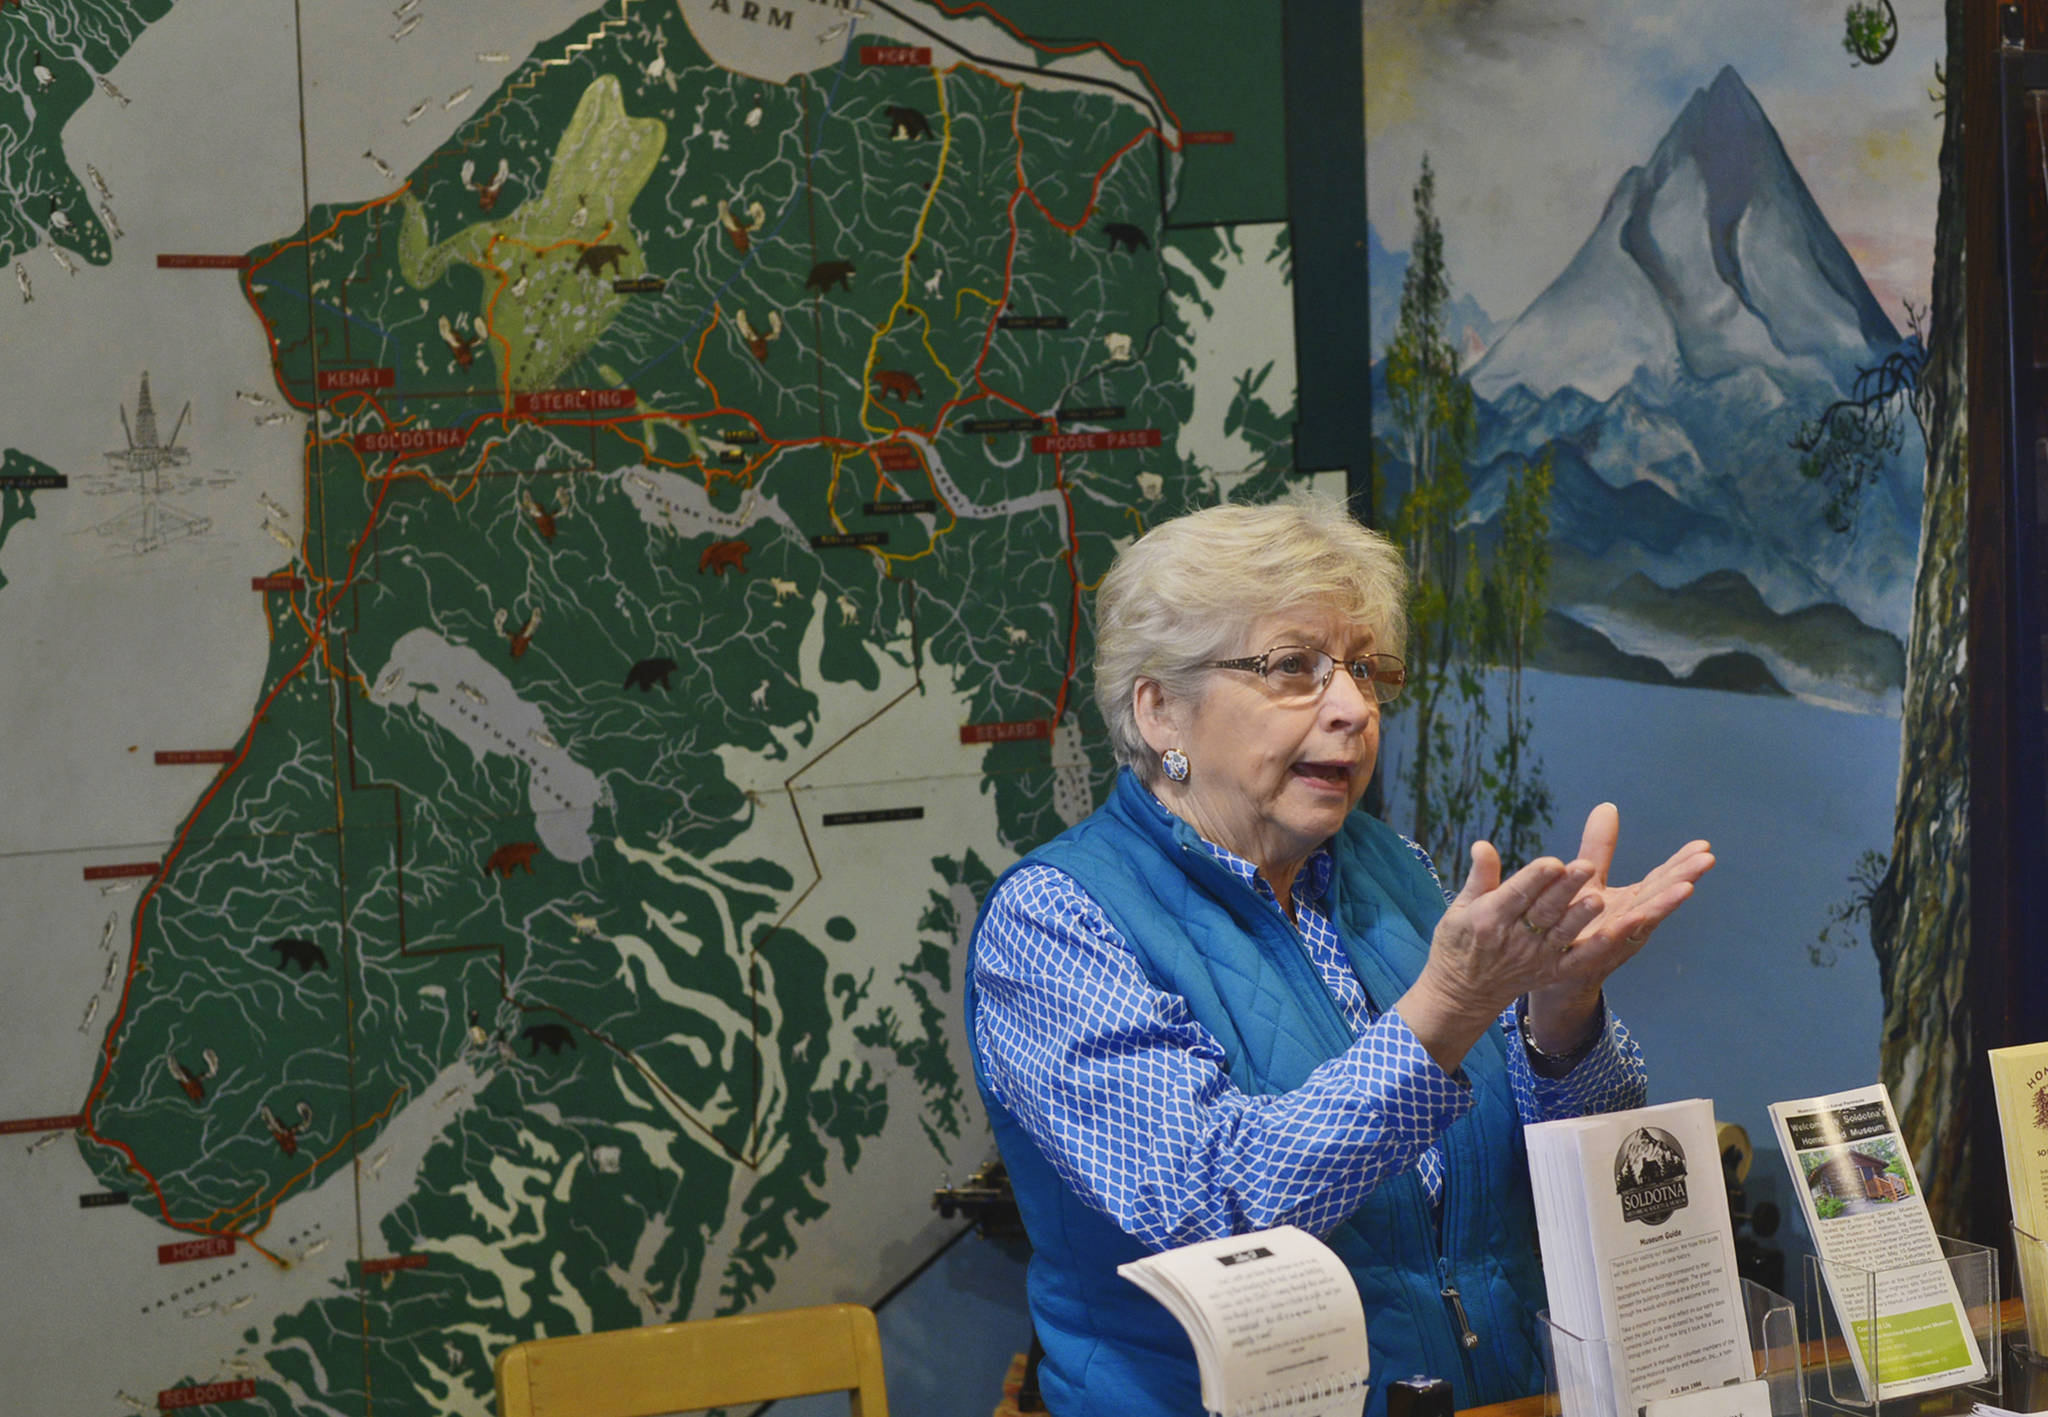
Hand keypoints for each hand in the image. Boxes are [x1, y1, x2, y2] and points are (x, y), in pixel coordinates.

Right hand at [1397, 844, 1601, 1071]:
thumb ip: (1479, 877)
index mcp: (1489, 918)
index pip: (1516, 894)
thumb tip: (1483, 844)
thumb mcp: (1458, 908)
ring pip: (1563, 933)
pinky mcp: (1551, 972)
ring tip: (1600, 898)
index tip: (1553, 861)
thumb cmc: (1457, 943)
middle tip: (1587, 866)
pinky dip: (1598, 948)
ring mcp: (1535, 957)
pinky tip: (1616, 932)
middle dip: (1566, 888)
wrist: (1462, 994)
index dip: (1535, 878)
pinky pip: (1578, 960)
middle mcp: (1514, 939)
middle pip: (1544, 910)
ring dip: (1582, 916)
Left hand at [1524, 804, 1714, 1051]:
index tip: (1703, 845)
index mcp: (1633, 900)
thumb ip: (1599, 846)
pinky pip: (1612, 941)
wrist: (1546, 962)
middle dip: (1684, 876)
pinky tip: (1640, 917)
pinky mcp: (1596, 953)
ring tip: (1688, 887)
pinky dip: (1627, 929)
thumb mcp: (1588, 876)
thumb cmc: (1572, 916)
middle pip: (1661, 894)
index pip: (1662, 878)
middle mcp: (1631, 919)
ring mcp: (1617, 937)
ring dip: (1665, 903)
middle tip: (1707, 858)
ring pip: (1644, 918)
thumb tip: (1608, 806)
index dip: (1682, 862)